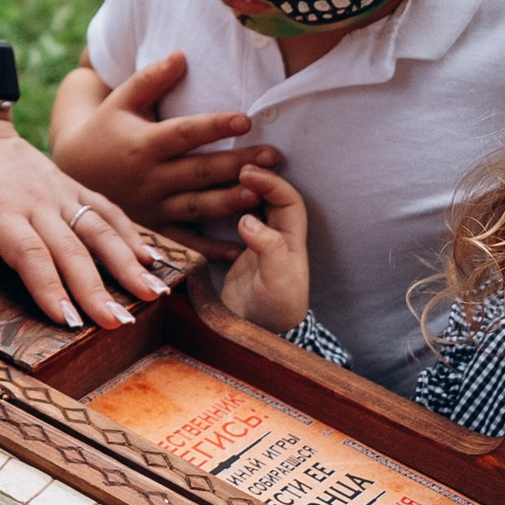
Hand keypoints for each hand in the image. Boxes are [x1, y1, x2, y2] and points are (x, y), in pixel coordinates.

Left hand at [0, 103, 168, 328]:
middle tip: (118, 322)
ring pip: (98, 229)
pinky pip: (104, 208)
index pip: (30, 255)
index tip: (70, 320)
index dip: (50, 288)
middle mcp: (35, 201)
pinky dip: (128, 232)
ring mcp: (58, 191)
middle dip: (97, 289)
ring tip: (152, 293)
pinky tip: (149, 257)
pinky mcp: (70, 185)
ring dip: (126, 263)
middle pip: (71, 250)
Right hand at [52, 54, 271, 233]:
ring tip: (261, 194)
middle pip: (198, 171)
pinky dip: (211, 249)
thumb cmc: (105, 129)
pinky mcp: (155, 227)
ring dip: (230, 202)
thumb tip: (182, 54)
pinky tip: (240, 247)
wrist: (74, 172)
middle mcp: (149, 178)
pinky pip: (185, 241)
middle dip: (236, 164)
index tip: (246, 119)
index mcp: (143, 144)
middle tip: (273, 155)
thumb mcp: (121, 101)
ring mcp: (152, 206)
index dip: (214, 126)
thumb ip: (151, 79)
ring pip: (196, 207)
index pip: (184, 134)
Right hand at [213, 163, 310, 333]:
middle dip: (256, 179)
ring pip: (253, 206)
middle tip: (235, 167)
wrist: (256, 337)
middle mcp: (277, 238)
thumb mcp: (277, 281)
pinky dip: (227, 208)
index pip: (287, 200)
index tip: (247, 174)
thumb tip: (248, 220)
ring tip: (222, 179)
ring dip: (241, 191)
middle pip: (271, 197)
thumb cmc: (275, 311)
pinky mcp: (239, 254)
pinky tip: (212, 203)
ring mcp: (257, 245)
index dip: (271, 183)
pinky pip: (234, 222)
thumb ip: (268, 249)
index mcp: (292, 240)